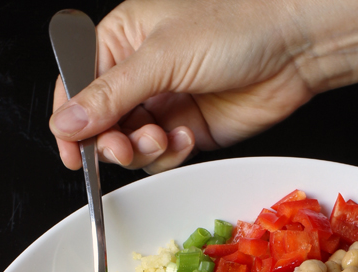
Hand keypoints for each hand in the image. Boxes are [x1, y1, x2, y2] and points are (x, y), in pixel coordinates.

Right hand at [49, 0, 315, 173]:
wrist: (291, 50)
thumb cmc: (234, 28)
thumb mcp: (161, 57)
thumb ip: (110, 96)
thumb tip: (66, 122)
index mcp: (121, 40)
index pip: (76, 87)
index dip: (70, 123)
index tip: (72, 152)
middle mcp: (138, 74)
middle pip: (101, 125)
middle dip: (110, 142)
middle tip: (124, 147)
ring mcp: (163, 104)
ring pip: (130, 146)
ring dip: (142, 151)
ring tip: (163, 138)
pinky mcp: (187, 131)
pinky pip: (162, 157)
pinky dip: (170, 155)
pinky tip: (187, 137)